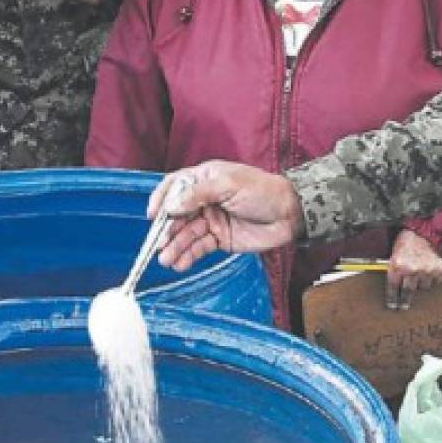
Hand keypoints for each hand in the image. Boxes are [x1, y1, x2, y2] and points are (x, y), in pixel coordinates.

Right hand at [149, 161, 305, 270]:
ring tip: (167, 259)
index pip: (175, 186)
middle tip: (159, 245)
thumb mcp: (230, 184)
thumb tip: (171, 205)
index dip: (161, 199)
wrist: (288, 214)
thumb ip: (199, 193)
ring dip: (175, 246)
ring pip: (186, 234)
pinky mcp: (219, 239)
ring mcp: (211, 220)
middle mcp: (204, 199)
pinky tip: (180, 263)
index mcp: (205, 179)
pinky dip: (188, 256)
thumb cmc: (262, 191)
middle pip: (177, 214)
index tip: (153, 214)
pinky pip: (199, 247)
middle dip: (167, 230)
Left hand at [385, 230, 441, 309]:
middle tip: (403, 306)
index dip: (392, 299)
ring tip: (419, 274)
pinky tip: (429, 271)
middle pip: (407, 292)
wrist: (428, 231)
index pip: (393, 288)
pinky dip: (433, 278)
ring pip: (422, 287)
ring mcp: (426, 271)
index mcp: (398, 265)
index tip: (392, 306)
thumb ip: (393, 267)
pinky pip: (435, 282)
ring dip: (420, 284)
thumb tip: (390, 283)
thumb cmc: (409, 240)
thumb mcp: (395, 252)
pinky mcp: (439, 270)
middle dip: (404, 300)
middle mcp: (412, 270)